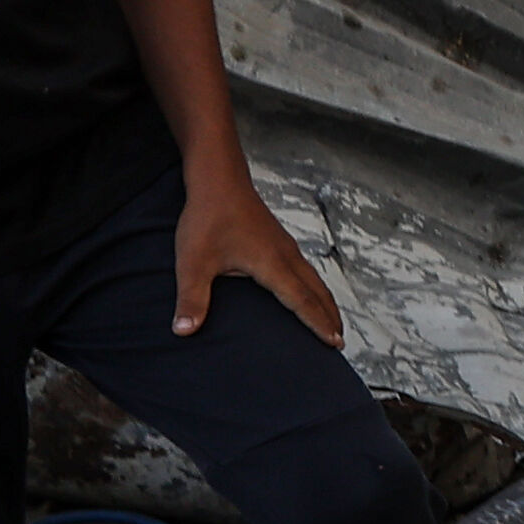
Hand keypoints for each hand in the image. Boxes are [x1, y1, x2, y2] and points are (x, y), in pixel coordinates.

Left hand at [173, 171, 342, 345]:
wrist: (218, 179)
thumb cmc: (207, 218)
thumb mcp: (193, 262)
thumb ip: (191, 298)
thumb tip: (183, 331)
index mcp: (271, 264)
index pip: (301, 300)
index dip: (317, 323)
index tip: (333, 343)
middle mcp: (286, 256)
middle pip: (317, 291)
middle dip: (330, 317)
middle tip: (339, 342)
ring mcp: (285, 246)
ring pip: (314, 279)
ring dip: (325, 301)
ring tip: (331, 321)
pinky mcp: (279, 240)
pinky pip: (306, 269)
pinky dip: (315, 287)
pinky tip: (308, 290)